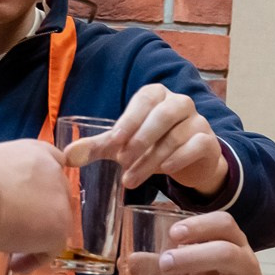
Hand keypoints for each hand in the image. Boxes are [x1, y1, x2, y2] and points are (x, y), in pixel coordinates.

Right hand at [0, 139, 75, 255]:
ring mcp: (60, 201)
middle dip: (39, 214)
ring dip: (35, 238)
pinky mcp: (58, 228)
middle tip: (14, 230)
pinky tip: (16, 266)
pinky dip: (34, 259)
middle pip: (55, 197)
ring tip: (10, 253)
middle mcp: (54, 172)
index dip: (42, 185)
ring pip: (53, 224)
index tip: (30, 201)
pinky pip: (50, 250)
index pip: (53, 163)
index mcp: (35, 151)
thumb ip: (0, 178)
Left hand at [64, 84, 229, 195]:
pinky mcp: (208, 141)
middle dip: (141, 140)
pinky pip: (195, 145)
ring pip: (175, 136)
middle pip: (162, 115)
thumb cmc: (153, 146)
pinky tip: (164, 172)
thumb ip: (99, 147)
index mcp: (157, 95)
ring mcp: (197, 121)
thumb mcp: (124, 145)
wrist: (190, 162)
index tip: (113, 143)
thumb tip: (66, 156)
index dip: (129, 120)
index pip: (144, 100)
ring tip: (132, 179)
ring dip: (152, 159)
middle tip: (122, 162)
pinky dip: (178, 158)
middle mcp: (179, 103)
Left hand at [136, 211, 274, 274]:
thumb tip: (128, 262)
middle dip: (194, 257)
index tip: (173, 233)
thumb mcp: (201, 269)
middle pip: (225, 254)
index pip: (224, 225)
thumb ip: (164, 264)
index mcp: (236, 244)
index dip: (199, 226)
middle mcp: (246, 266)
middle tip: (164, 264)